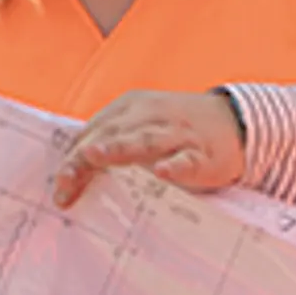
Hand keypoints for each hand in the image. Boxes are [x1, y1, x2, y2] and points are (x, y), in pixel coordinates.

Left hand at [49, 91, 245, 207]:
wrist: (237, 123)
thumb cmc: (177, 131)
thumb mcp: (141, 126)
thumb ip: (111, 142)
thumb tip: (72, 174)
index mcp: (130, 108)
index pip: (94, 131)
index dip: (73, 158)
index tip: (59, 186)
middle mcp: (150, 116)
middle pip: (112, 134)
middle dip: (85, 157)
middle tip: (64, 180)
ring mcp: (177, 134)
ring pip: (144, 140)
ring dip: (119, 148)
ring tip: (95, 156)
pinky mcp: (202, 154)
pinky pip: (187, 160)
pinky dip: (174, 166)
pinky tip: (162, 173)